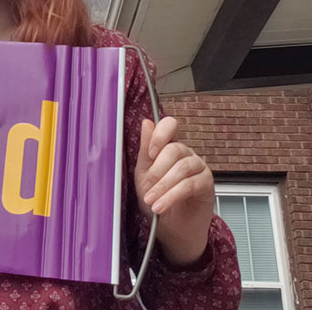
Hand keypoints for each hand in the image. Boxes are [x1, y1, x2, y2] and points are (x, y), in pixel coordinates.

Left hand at [135, 117, 215, 266]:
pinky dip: (171, 196)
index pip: (170, 125)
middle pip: (174, 149)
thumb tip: (147, 123)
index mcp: (168, 147)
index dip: (160, 135)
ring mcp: (199, 167)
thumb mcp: (142, 174)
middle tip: (147, 188)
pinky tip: (160, 205)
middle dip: (156, 171)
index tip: (150, 153)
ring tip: (152, 201)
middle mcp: (186, 153)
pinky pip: (190, 185)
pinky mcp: (207, 184)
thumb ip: (145, 150)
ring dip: (163, 186)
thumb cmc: (155, 198)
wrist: (169, 227)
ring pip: (182, 167)